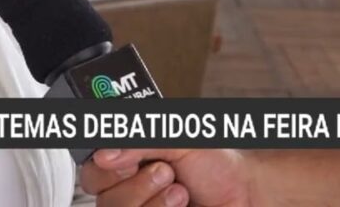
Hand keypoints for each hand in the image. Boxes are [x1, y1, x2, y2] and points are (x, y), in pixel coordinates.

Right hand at [82, 149, 251, 206]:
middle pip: (102, 198)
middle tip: (165, 172)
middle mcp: (128, 190)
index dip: (106, 168)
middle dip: (136, 185)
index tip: (130, 161)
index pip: (91, 169)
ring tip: (179, 192)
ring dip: (152, 202)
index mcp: (126, 161)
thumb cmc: (217, 165)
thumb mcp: (178, 139)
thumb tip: (104, 154)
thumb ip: (139, 140)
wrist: (248, 194)